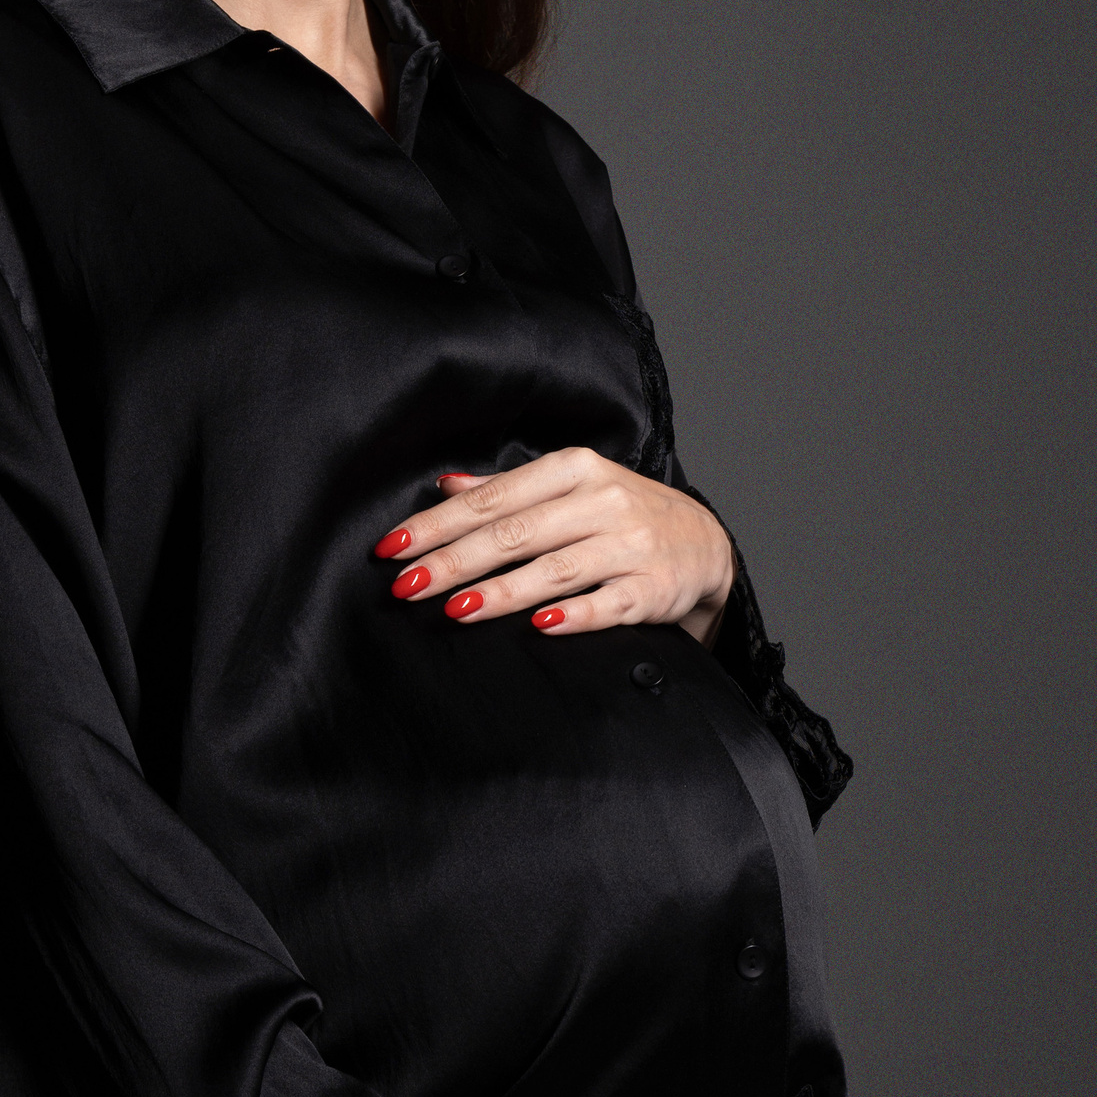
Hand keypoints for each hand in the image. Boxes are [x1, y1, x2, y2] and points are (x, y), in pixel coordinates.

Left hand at [374, 450, 734, 644]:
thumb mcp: (572, 487)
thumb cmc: (623, 514)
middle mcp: (603, 501)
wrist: (705, 543)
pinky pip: (610, 604)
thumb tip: (445, 486)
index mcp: (574, 470)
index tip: (391, 549)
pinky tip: (539, 627)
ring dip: (504, 590)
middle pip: (516, 533)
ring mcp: (631, 545)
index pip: (493, 499)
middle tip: (407, 587)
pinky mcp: (655, 589)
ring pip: (557, 569)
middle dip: (455, 561)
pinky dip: (576, 615)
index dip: (438, 524)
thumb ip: (509, 489)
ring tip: (456, 609)